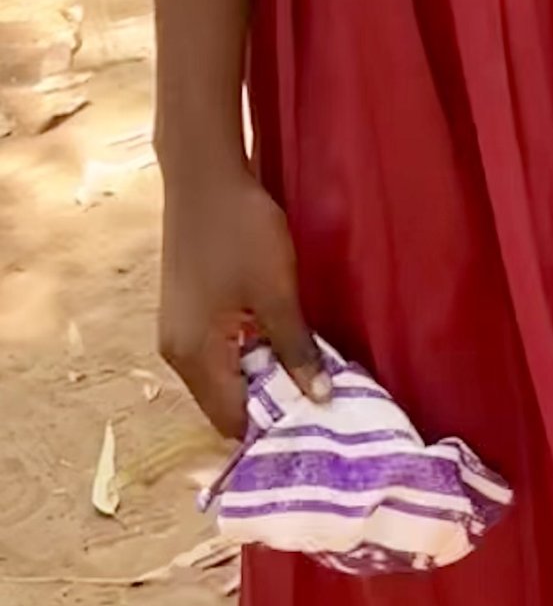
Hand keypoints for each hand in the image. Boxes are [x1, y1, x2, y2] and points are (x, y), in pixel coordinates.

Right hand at [158, 163, 318, 441]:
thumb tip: (318, 399)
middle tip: (322, 402)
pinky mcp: (188, 312)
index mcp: (194, 356)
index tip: (316, 427)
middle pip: (225, 401)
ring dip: (262, 377)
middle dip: (270, 404)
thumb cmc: (241, 233)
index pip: (230, 419)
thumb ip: (296, 349)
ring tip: (309, 374)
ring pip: (224, 375)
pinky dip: (249, 355)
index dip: (271, 427)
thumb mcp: (277, 294)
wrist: (205, 177)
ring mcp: (179, 331)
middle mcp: (177, 353)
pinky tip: (283, 344)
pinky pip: (220, 352)